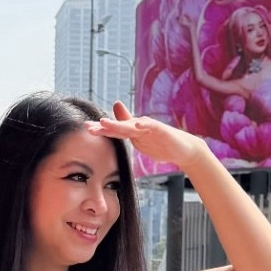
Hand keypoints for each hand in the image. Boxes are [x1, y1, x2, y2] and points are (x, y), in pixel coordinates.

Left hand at [87, 101, 201, 169]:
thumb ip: (126, 129)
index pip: (114, 130)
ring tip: (105, 123)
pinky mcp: (162, 130)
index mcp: (132, 131)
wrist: (184, 149)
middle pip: (119, 127)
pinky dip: (145, 125)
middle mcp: (139, 126)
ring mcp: (150, 127)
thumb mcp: (140, 138)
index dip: (101, 129)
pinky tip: (137, 124)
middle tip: (89, 127)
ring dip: (118, 124)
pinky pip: (152, 126)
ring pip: (131, 125)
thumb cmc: (161, 143)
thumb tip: (113, 121)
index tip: (86, 129)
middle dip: (104, 127)